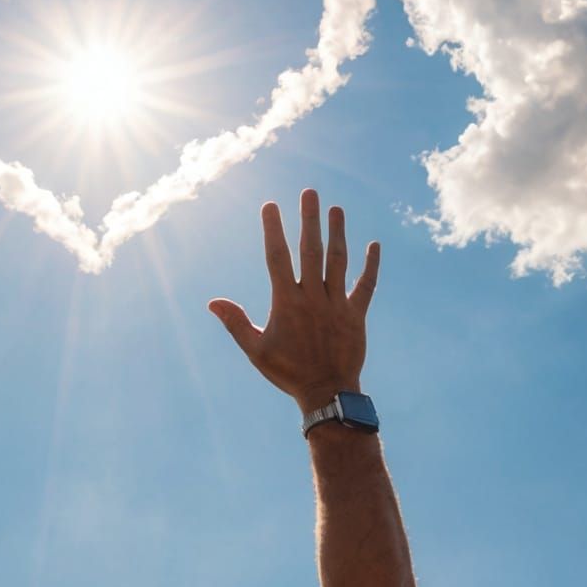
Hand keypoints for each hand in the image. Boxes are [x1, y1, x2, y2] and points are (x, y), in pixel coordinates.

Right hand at [209, 189, 379, 412]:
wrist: (327, 393)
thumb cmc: (288, 372)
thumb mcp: (255, 350)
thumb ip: (236, 322)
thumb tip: (212, 301)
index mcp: (287, 303)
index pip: (278, 258)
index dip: (274, 230)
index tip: (270, 206)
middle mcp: (313, 297)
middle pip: (310, 250)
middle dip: (309, 219)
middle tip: (310, 192)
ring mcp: (337, 304)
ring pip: (338, 261)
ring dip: (338, 233)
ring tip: (336, 209)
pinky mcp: (356, 315)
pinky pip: (366, 285)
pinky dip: (371, 265)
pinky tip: (374, 245)